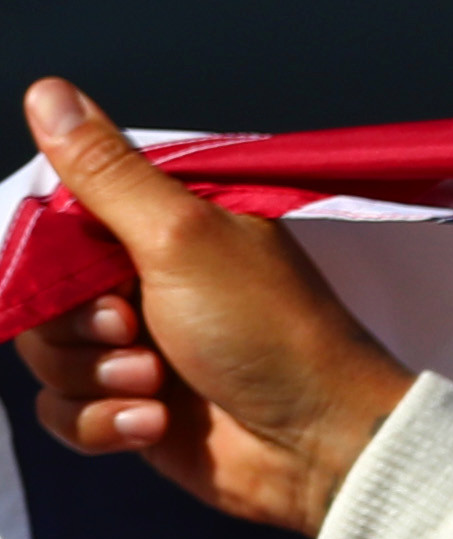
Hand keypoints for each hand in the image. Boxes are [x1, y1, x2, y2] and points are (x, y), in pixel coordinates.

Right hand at [16, 76, 414, 536]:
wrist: (324, 447)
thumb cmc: (270, 332)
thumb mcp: (182, 234)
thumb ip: (108, 171)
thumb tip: (48, 91)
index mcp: (161, 230)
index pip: (60, 222)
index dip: (54, 250)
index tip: (95, 267)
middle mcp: (145, 284)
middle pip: (42, 293)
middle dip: (76, 321)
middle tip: (133, 327)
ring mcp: (139, 350)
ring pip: (48, 356)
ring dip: (93, 375)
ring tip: (156, 381)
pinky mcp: (135, 412)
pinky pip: (67, 415)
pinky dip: (102, 423)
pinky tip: (152, 424)